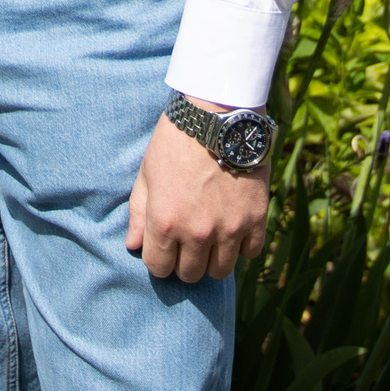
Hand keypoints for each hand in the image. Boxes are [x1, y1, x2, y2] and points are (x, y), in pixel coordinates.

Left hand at [127, 112, 269, 281]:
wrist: (217, 115)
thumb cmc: (175, 141)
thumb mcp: (147, 173)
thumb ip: (138, 213)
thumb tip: (133, 246)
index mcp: (165, 223)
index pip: (159, 268)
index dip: (160, 260)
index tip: (164, 249)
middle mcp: (197, 233)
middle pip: (190, 275)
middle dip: (185, 262)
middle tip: (187, 243)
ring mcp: (229, 229)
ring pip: (221, 271)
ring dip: (213, 259)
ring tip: (210, 239)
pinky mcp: (256, 220)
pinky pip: (250, 254)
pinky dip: (242, 247)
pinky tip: (233, 229)